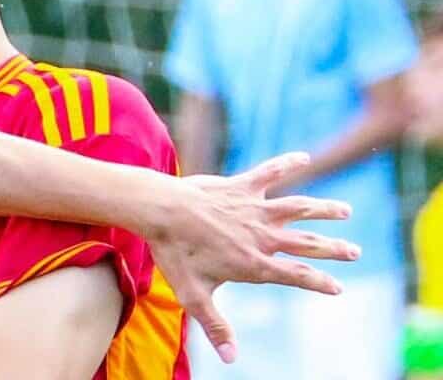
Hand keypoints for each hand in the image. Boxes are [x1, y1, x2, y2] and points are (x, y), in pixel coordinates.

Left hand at [143, 151, 357, 364]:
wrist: (160, 211)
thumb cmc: (174, 253)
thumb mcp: (194, 296)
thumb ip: (215, 327)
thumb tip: (231, 360)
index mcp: (254, 264)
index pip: (296, 277)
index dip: (320, 283)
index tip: (338, 287)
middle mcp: (262, 237)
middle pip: (306, 243)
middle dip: (333, 249)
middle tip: (355, 252)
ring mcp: (254, 209)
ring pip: (298, 208)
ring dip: (323, 209)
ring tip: (345, 210)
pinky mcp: (242, 186)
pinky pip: (270, 172)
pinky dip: (287, 163)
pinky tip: (304, 157)